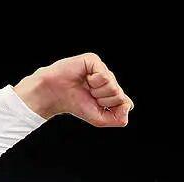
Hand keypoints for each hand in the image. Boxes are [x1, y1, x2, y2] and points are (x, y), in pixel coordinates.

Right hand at [14, 53, 132, 125]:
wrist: (56, 95)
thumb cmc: (77, 105)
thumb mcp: (101, 119)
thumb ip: (120, 119)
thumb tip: (127, 104)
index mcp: (113, 92)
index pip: (126, 103)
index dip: (110, 108)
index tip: (96, 105)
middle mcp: (110, 79)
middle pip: (120, 95)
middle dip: (103, 100)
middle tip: (89, 95)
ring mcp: (103, 69)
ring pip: (113, 86)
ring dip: (97, 91)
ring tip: (86, 87)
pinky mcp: (94, 60)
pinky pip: (104, 75)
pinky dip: (92, 81)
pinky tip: (84, 78)